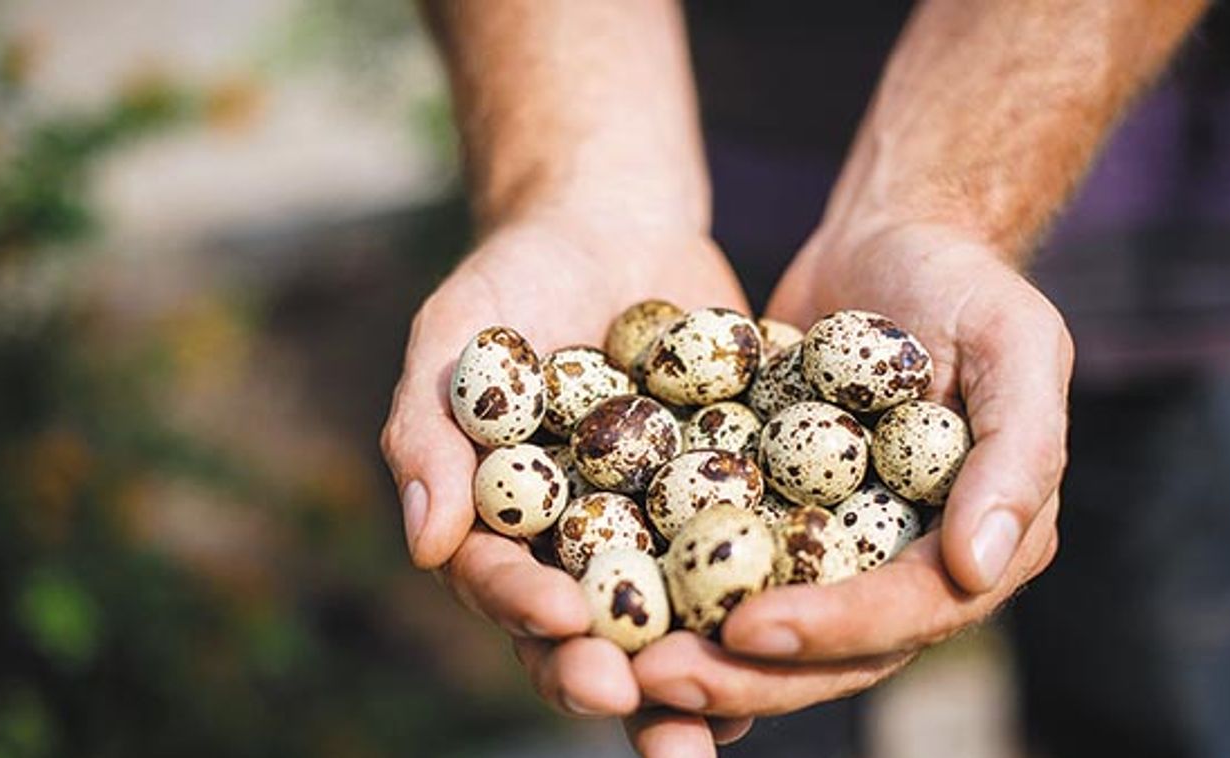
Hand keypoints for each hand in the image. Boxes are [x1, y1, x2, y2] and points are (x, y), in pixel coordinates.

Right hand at [380, 211, 754, 744]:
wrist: (612, 224)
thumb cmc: (513, 278)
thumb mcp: (453, 338)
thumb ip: (427, 433)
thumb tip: (426, 543)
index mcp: (503, 527)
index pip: (504, 584)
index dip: (527, 612)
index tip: (563, 622)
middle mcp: (580, 547)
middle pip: (588, 633)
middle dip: (609, 676)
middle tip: (633, 697)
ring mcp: (657, 532)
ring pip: (674, 623)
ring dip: (692, 677)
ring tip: (718, 719)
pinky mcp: (728, 501)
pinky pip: (750, 556)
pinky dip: (773, 594)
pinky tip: (803, 624)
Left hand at [630, 221, 1071, 719]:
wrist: (886, 241)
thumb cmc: (963, 283)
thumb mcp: (1015, 346)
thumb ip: (1018, 454)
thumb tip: (980, 567)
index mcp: (980, 546)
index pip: (910, 611)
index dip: (832, 630)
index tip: (748, 630)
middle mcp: (906, 568)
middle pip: (829, 652)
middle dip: (744, 674)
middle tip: (656, 677)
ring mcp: (834, 549)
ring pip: (766, 628)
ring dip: (697, 655)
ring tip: (619, 663)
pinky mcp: (771, 518)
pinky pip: (720, 564)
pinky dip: (669, 593)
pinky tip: (597, 601)